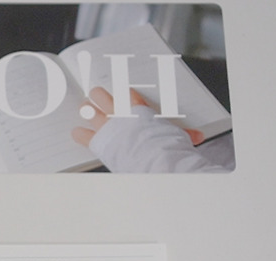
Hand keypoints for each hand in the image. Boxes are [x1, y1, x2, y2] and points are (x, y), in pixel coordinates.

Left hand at [71, 86, 204, 146]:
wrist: (152, 155)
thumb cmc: (166, 144)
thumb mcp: (176, 135)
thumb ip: (183, 133)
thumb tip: (198, 136)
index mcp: (137, 107)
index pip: (125, 92)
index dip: (121, 93)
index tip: (118, 92)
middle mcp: (118, 112)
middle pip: (99, 95)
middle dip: (97, 96)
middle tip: (95, 97)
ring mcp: (105, 125)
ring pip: (87, 109)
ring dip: (86, 110)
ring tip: (85, 110)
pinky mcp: (97, 140)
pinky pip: (81, 135)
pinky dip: (79, 134)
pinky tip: (77, 133)